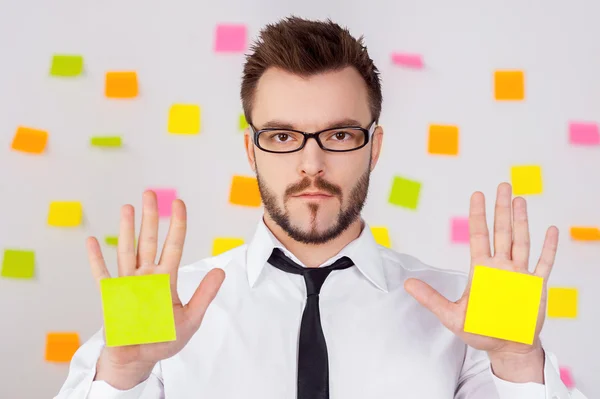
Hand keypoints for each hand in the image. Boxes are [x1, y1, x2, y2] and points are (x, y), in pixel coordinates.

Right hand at [87, 191, 224, 387]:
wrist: (139, 359)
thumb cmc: (164, 339)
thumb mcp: (191, 319)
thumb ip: (204, 295)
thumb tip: (220, 271)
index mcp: (166, 279)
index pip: (174, 245)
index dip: (177, 224)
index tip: (178, 202)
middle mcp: (147, 276)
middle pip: (149, 240)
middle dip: (150, 216)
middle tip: (150, 192)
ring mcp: (127, 283)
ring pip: (127, 250)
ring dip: (126, 229)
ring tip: (127, 207)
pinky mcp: (110, 296)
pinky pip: (102, 275)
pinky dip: (97, 259)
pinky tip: (93, 241)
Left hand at [404, 183, 557, 356]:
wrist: (505, 348)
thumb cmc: (480, 331)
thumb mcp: (451, 316)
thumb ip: (431, 299)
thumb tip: (407, 284)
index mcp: (481, 270)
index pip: (479, 235)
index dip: (478, 215)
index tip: (477, 194)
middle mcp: (501, 267)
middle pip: (502, 231)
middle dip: (501, 208)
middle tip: (503, 184)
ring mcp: (520, 275)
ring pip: (521, 241)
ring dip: (522, 221)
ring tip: (520, 199)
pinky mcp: (536, 288)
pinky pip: (544, 264)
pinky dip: (548, 248)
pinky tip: (551, 229)